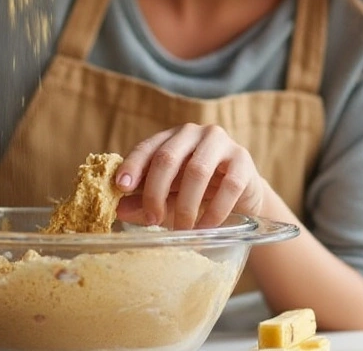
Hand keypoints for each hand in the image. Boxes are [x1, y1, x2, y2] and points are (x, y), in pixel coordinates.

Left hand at [115, 123, 266, 228]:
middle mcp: (194, 133)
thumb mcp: (169, 196)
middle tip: (153, 219)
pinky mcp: (243, 160)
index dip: (132, 166)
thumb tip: (118, 210)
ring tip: (182, 230)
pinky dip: (214, 211)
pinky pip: (227, 186)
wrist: (243, 195)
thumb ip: (144, 201)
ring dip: (186, 206)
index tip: (121, 188)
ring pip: (197, 171)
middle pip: (167, 157)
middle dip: (156, 192)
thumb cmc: (199, 193)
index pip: (147, 147)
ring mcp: (221, 143)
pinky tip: (205, 227)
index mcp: (171, 137)